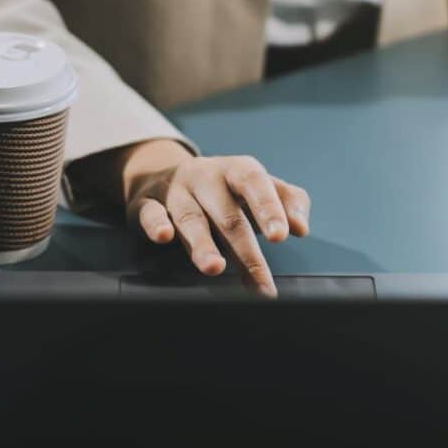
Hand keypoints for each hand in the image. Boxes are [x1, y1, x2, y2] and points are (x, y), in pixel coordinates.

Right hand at [102, 140, 309, 295]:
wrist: (168, 173)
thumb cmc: (226, 189)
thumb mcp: (259, 187)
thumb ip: (288, 201)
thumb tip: (301, 227)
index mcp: (237, 170)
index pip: (255, 185)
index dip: (268, 209)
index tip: (282, 236)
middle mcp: (206, 177)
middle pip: (227, 214)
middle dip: (243, 248)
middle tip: (260, 277)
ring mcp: (176, 190)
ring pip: (189, 218)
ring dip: (202, 245)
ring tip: (214, 268)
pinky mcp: (146, 204)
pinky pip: (150, 213)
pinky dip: (155, 224)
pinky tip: (163, 237)